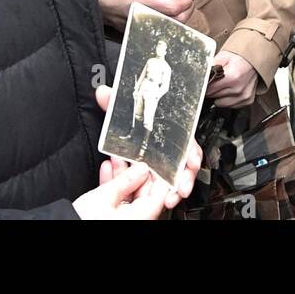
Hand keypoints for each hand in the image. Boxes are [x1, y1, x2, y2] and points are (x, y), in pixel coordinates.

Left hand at [80, 86, 201, 217]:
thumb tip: (102, 92)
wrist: (125, 141)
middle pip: (185, 166)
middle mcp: (172, 154)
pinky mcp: (157, 184)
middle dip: (186, 178)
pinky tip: (165, 201)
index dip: (191, 153)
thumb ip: (116, 104)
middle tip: (182, 186)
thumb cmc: (133, 128)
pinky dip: (165, 196)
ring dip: (177, 190)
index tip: (191, 161)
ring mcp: (166, 170)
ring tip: (173, 198)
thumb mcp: (125, 114)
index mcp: (171, 135)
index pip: (187, 144)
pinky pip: (164, 190)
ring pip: (177, 181)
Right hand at [94, 0, 195, 31]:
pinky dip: (172, 20)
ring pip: (174, 25)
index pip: (176, 6)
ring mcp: (147, 26)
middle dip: (187, 6)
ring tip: (178, 1)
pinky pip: (165, 28)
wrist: (102, 2)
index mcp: (147, 2)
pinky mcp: (145, 32)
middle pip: (179, 19)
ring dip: (181, 13)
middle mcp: (148, 16)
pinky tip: (168, 11)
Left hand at [206, 50, 258, 107]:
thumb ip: (210, 67)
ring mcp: (244, 96)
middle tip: (217, 80)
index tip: (206, 82)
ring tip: (224, 85)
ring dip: (219, 95)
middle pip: (214, 96)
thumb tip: (199, 76)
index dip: (205, 85)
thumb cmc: (239, 58)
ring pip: (220, 103)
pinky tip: (230, 90)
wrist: (254, 60)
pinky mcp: (247, 100)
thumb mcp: (222, 57)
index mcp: (232, 77)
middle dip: (212, 89)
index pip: (209, 89)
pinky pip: (231, 105)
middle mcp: (239, 88)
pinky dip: (228, 99)